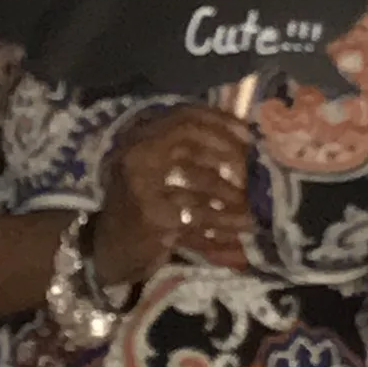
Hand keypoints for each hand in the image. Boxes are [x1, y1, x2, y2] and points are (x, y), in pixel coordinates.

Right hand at [93, 107, 254, 291]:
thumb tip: (245, 140)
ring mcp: (143, 186)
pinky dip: (226, 223)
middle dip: (233, 157)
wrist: (109, 249)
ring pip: (203, 182)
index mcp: (140, 137)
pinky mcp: (153, 217)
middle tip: (258, 174)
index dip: (221, 122)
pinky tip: (244, 228)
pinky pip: (200, 216)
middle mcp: (138, 155)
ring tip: (256, 206)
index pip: (185, 117)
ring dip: (235, 195)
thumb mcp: (156, 171)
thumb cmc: (142, 206)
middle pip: (197, 145)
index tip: (249, 135)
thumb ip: (189, 152)